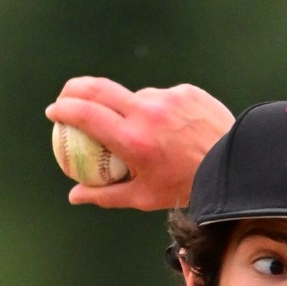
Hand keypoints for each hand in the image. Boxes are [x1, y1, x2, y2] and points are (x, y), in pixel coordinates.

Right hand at [45, 76, 233, 210]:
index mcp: (132, 140)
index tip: (54, 112)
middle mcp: (147, 113)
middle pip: (98, 88)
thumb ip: (105, 195)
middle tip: (67, 97)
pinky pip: (161, 97)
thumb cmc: (184, 187)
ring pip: (134, 95)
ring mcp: (168, 98)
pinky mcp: (186, 92)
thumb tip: (74, 196)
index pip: (86, 114)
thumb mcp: (143, 197)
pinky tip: (167, 128)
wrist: (232, 168)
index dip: (63, 109)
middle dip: (75, 89)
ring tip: (138, 131)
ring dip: (126, 108)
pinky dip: (156, 110)